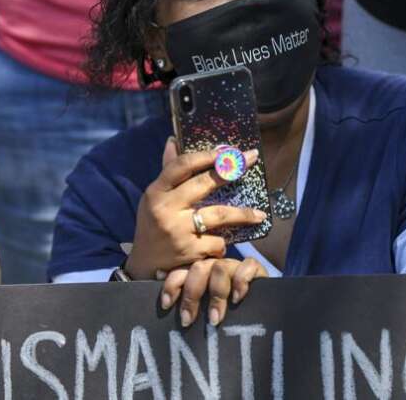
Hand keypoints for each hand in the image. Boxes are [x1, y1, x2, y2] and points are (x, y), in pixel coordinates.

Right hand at [124, 139, 264, 279]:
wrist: (145, 265)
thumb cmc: (154, 225)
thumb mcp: (154, 198)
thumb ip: (168, 171)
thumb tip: (174, 140)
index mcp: (156, 192)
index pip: (182, 165)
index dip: (206, 155)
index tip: (228, 149)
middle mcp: (166, 209)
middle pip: (204, 184)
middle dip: (231, 170)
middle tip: (252, 160)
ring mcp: (178, 231)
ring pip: (219, 215)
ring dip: (243, 214)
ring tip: (260, 215)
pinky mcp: (189, 252)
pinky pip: (217, 241)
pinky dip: (223, 242)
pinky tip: (222, 244)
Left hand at [160, 257, 267, 326]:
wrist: (259, 310)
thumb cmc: (225, 315)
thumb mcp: (202, 311)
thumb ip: (187, 307)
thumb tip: (165, 309)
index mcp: (198, 273)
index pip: (181, 271)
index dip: (172, 285)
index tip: (166, 304)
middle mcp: (214, 266)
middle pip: (198, 269)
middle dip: (191, 295)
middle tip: (188, 320)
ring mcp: (234, 265)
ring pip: (220, 268)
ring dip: (216, 295)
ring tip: (214, 319)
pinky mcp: (254, 268)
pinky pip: (247, 266)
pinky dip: (241, 281)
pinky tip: (237, 298)